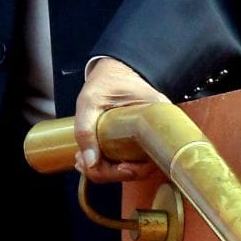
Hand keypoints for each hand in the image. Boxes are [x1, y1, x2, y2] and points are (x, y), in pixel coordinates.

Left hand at [73, 55, 166, 181]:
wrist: (114, 68)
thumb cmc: (107, 78)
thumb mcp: (90, 99)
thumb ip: (85, 129)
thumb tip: (89, 162)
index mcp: (156, 115)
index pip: (153, 156)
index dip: (135, 170)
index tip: (117, 167)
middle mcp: (157, 129)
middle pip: (142, 166)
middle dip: (111, 172)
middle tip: (86, 165)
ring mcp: (148, 136)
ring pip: (134, 165)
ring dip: (107, 169)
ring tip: (83, 161)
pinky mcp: (138, 140)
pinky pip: (129, 158)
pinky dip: (109, 163)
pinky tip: (91, 158)